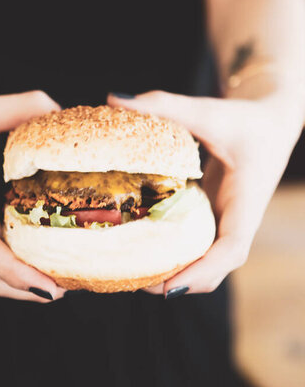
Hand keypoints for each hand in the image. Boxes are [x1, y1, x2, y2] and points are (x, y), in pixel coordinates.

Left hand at [108, 90, 303, 295]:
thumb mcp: (208, 109)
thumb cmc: (244, 118)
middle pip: (216, 268)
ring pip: (207, 261)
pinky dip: (176, 255)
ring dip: (177, 273)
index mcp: (247, 201)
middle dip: (182, 282)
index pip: (232, 248)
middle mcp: (238, 219)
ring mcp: (228, 220)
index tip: (169, 287)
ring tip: (134, 273)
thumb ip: (166, 104)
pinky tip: (144, 246)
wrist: (270, 121)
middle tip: (136, 283)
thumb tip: (115, 98)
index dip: (202, 272)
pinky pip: (199, 245)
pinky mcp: (216, 215)